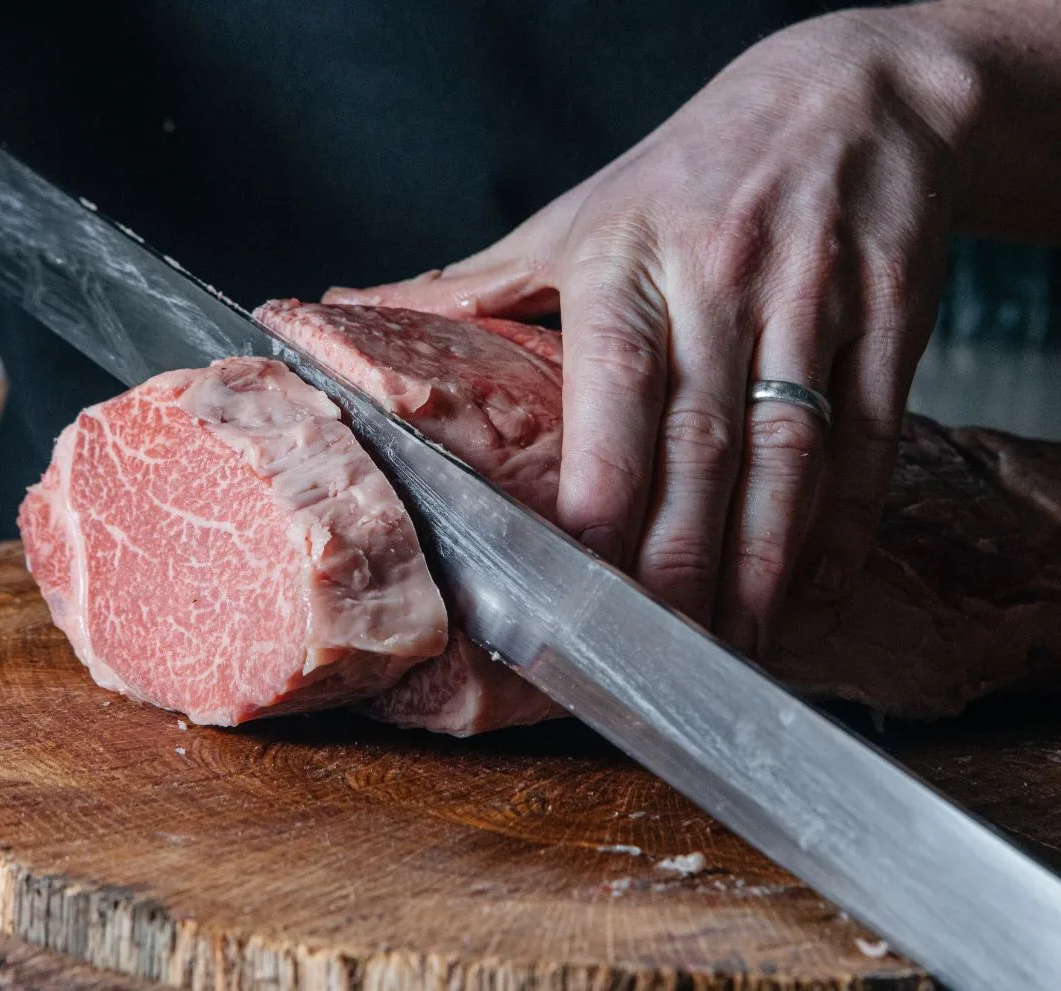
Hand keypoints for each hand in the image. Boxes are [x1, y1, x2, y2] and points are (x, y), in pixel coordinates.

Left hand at [327, 6, 980, 656]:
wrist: (848, 97)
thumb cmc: (692, 170)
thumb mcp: (578, 213)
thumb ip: (475, 281)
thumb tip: (347, 309)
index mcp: (626, 258)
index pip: (614, 381)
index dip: (604, 481)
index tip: (585, 572)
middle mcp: (720, 278)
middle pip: (703, 438)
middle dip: (685, 555)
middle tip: (663, 646)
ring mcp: (813, 296)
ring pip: (790, 448)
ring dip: (765, 556)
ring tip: (738, 642)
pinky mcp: (890, 315)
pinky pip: (872, 432)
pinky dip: (849, 520)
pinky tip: (818, 586)